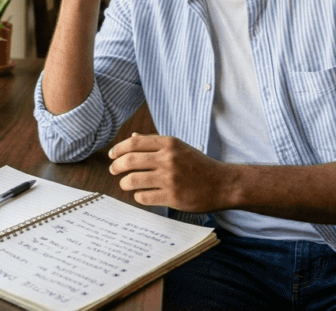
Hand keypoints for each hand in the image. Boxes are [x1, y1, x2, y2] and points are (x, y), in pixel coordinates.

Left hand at [108, 133, 230, 212]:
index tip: (112, 155)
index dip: (118, 149)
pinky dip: (138, 196)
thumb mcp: (179, 147)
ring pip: (133, 180)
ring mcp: (170, 178)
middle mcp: (168, 159)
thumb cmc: (199, 165)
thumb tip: (131, 138)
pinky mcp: (172, 197)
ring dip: (125, 183)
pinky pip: (144, 197)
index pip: (134, 143)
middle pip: (129, 161)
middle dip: (116, 166)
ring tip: (126, 184)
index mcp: (169, 143)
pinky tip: (142, 194)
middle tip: (113, 170)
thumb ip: (155, 142)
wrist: (223, 184)